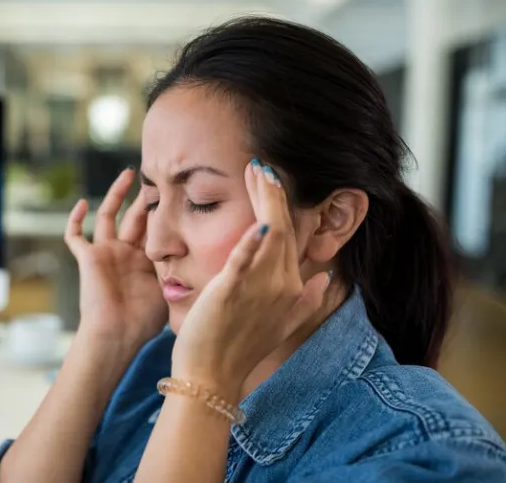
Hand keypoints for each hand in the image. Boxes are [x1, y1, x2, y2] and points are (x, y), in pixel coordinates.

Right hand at [64, 168, 167, 348]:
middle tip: (156, 176)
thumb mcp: (168, 294)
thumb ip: (180, 276)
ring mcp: (106, 254)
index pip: (155, 229)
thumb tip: (209, 267)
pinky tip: (82, 202)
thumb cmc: (142, 322)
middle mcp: (125, 254)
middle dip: (145, 197)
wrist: (115, 335)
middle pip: (135, 217)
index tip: (177, 193)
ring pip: (108, 216)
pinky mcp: (88, 258)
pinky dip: (75, 219)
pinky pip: (75, 235)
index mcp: (145, 262)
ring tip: (128, 174)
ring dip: (116, 194)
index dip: (164, 212)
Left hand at [171, 159, 330, 389]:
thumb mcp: (282, 324)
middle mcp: (281, 285)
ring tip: (257, 171)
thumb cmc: (238, 348)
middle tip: (261, 165)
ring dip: (264, 201)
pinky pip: (244, 262)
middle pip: (282, 228)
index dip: (281, 206)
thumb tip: (327, 279)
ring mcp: (259, 289)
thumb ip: (307, 301)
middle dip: (272, 193)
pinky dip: (252, 241)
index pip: (290, 236)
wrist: (212, 375)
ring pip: (269, 235)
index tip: (270, 181)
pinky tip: (258, 219)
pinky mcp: (232, 292)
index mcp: (292, 288)